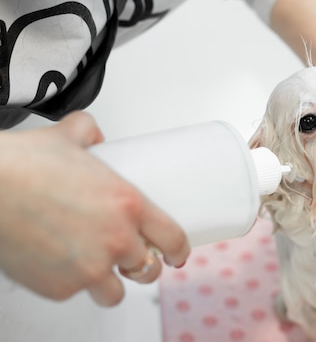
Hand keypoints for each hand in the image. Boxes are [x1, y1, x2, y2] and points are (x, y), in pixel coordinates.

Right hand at [0, 112, 189, 305]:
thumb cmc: (24, 166)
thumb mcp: (68, 137)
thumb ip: (90, 134)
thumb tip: (95, 136)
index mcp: (128, 205)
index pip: (173, 238)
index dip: (179, 251)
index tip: (177, 255)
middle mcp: (116, 240)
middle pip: (148, 269)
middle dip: (142, 266)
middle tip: (129, 259)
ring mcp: (90, 268)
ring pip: (115, 292)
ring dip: (110, 282)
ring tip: (96, 268)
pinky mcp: (60, 288)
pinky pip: (75, 294)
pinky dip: (70, 284)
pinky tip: (60, 265)